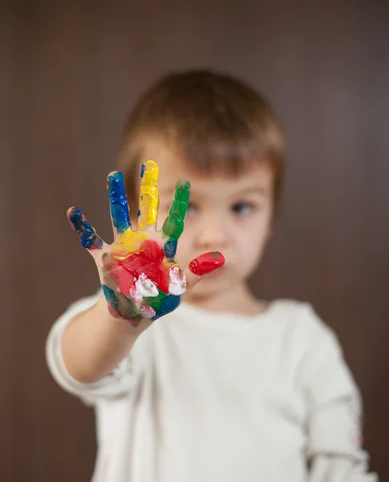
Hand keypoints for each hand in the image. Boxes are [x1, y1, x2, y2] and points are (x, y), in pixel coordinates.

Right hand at [67, 160, 223, 324]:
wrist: (130, 316)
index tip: (186, 182)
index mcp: (161, 248)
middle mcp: (142, 243)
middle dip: (148, 189)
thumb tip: (221, 257)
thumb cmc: (158, 302)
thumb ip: (196, 272)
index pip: (174, 221)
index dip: (180, 203)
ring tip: (112, 175)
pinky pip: (91, 241)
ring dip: (115, 197)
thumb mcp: (179, 287)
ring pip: (118, 217)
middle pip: (146, 210)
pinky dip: (82, 227)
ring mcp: (122, 249)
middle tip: (150, 164)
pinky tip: (73, 211)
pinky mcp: (104, 259)